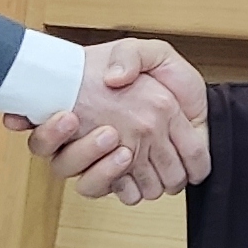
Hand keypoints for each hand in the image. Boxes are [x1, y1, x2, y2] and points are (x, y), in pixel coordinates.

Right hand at [17, 37, 209, 205]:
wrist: (200, 102)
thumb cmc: (172, 80)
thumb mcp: (151, 53)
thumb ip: (130, 55)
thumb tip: (112, 77)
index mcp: (88, 110)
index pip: (48, 133)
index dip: (49, 131)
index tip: (68, 119)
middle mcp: (91, 140)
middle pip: (64, 162)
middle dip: (83, 151)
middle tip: (108, 134)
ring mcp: (109, 162)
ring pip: (88, 183)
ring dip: (105, 170)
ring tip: (126, 152)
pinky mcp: (130, 179)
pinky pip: (117, 194)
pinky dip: (125, 185)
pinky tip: (136, 168)